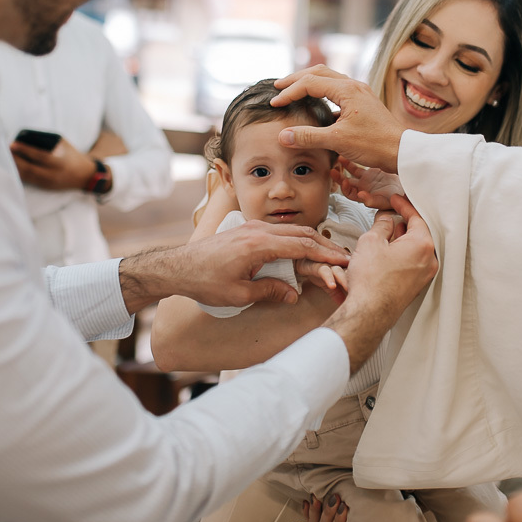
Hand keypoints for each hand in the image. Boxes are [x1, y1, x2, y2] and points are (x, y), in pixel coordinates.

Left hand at [10, 139, 96, 191]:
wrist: (84, 175)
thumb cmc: (71, 155)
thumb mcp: (63, 144)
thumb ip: (47, 140)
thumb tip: (25, 137)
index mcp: (59, 162)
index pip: (39, 156)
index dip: (24, 150)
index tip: (12, 144)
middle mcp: (53, 175)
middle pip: (29, 169)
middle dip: (15, 160)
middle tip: (5, 152)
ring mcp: (48, 183)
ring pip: (26, 177)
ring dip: (14, 168)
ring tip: (5, 159)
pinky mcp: (45, 187)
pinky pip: (29, 181)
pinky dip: (19, 174)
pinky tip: (11, 168)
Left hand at [119, 221, 349, 311]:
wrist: (177, 267)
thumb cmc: (205, 281)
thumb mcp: (239, 294)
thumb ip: (269, 290)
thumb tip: (292, 294)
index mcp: (258, 245)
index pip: (301, 246)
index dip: (325, 254)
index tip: (343, 260)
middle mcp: (258, 230)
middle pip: (301, 233)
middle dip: (324, 245)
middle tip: (343, 256)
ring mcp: (252, 227)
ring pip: (291, 231)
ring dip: (311, 241)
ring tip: (329, 253)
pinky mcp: (247, 230)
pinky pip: (279, 232)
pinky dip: (296, 239)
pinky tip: (303, 248)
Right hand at [272, 66, 404, 172]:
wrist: (402, 151)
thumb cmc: (375, 144)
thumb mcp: (338, 141)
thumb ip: (309, 137)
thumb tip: (282, 135)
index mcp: (347, 90)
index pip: (310, 83)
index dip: (289, 92)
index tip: (275, 103)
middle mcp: (354, 86)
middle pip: (319, 72)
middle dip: (296, 78)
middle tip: (278, 86)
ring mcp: (360, 93)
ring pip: (329, 79)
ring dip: (309, 83)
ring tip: (294, 90)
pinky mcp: (363, 103)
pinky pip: (338, 91)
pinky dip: (322, 94)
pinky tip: (316, 107)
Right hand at [322, 195, 436, 371]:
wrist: (369, 312)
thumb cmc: (370, 280)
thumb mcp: (371, 242)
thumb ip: (382, 225)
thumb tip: (386, 220)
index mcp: (423, 244)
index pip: (417, 217)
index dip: (404, 206)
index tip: (395, 200)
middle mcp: (430, 260)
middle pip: (420, 233)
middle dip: (405, 223)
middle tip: (391, 215)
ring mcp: (425, 275)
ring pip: (417, 249)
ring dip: (404, 239)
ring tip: (387, 234)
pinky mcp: (417, 286)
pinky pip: (414, 263)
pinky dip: (404, 254)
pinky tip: (389, 253)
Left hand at [333, 156, 403, 210]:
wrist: (411, 187)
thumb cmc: (400, 197)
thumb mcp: (388, 201)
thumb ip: (374, 201)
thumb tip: (361, 198)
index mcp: (366, 196)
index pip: (351, 194)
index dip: (345, 189)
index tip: (345, 181)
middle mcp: (365, 188)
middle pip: (347, 184)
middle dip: (339, 178)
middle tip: (333, 171)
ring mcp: (367, 179)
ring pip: (351, 174)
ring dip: (344, 168)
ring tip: (339, 159)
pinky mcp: (371, 171)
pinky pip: (358, 166)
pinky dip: (351, 161)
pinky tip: (347, 155)